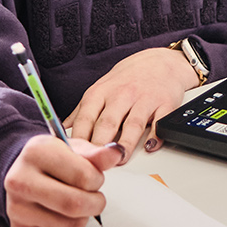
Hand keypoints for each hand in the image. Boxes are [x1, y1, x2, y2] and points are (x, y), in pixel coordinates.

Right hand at [3, 135, 125, 226]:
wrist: (23, 173)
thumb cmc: (51, 160)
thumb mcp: (74, 149)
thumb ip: (96, 154)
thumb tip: (116, 153)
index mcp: (36, 153)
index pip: (83, 176)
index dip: (97, 180)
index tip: (94, 178)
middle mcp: (20, 181)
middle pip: (74, 205)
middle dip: (96, 203)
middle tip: (96, 198)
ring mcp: (17, 208)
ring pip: (71, 226)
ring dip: (85, 218)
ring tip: (79, 204)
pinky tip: (65, 215)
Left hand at [65, 47, 200, 157]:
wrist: (160, 61)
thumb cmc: (127, 79)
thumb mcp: (99, 89)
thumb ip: (81, 112)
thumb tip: (60, 132)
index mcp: (101, 93)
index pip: (85, 119)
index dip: (79, 140)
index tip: (75, 158)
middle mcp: (122, 95)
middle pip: (107, 123)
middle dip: (99, 145)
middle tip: (94, 165)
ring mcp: (144, 99)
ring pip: (133, 125)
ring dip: (125, 144)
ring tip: (119, 159)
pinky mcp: (165, 104)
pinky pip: (160, 122)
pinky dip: (155, 136)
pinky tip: (149, 146)